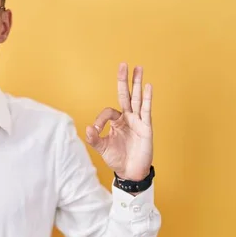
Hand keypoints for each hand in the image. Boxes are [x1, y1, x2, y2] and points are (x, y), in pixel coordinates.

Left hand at [85, 63, 152, 180]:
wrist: (130, 172)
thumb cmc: (117, 159)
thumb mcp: (102, 148)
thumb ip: (94, 138)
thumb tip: (87, 128)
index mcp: (116, 121)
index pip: (108, 111)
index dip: (100, 119)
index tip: (96, 129)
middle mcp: (128, 118)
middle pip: (126, 95)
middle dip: (124, 80)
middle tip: (123, 64)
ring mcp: (138, 121)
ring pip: (137, 98)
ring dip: (137, 83)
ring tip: (138, 68)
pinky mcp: (146, 127)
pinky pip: (146, 110)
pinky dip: (147, 98)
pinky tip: (148, 86)